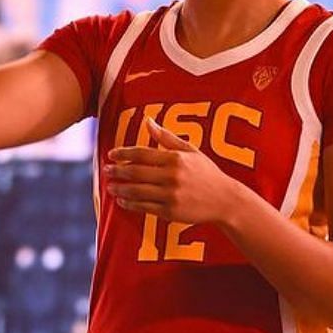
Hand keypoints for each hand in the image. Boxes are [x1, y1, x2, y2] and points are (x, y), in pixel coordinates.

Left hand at [106, 117, 254, 226]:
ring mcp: (171, 195)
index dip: (123, 153)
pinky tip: (122, 202)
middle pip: (135, 172)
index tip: (110, 155)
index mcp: (175, 159)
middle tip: (106, 170)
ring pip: (137, 191)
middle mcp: (172, 176)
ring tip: (110, 187)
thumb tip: (148, 120)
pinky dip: (130, 204)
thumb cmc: (207, 173)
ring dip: (120, 189)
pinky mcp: (170, 211)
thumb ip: (167, 137)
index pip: (141, 154)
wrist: (226, 201)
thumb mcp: (191, 151)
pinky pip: (144, 207)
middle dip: (117, 171)